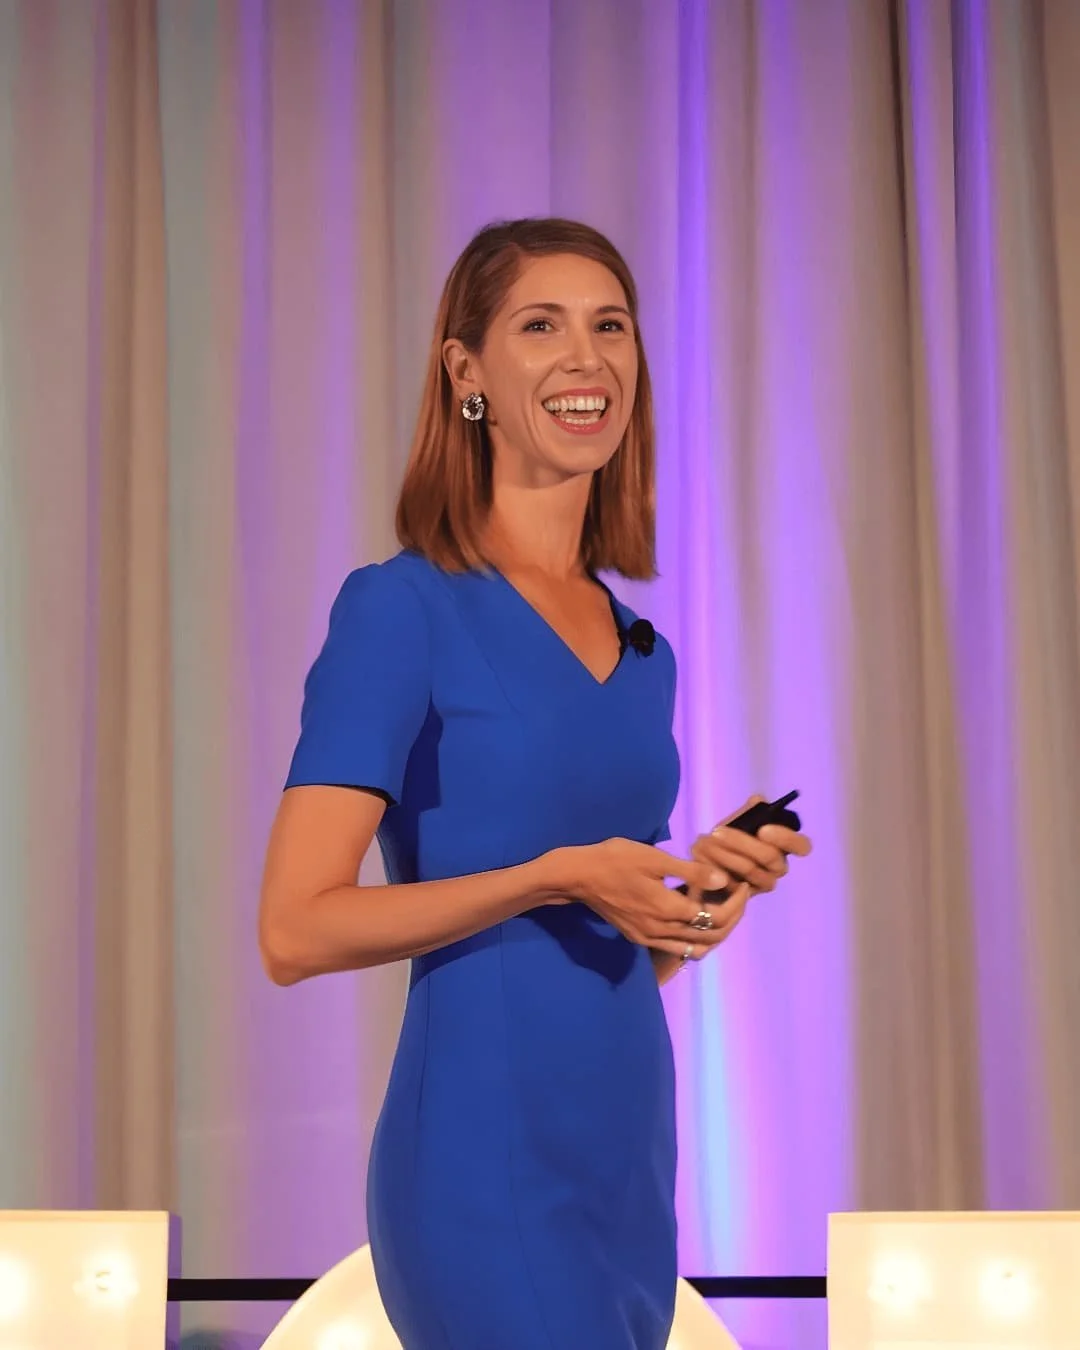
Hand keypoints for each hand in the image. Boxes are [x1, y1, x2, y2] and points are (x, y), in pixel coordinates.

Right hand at [553, 838, 737, 959]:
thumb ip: (690, 872)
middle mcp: (661, 931)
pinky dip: (693, 938)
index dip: (735, 903)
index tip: (743, 885)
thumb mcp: (654, 858)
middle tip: (739, 898)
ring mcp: (649, 938)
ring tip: (721, 909)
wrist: (578, 876)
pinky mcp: (639, 937)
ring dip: (713, 934)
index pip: (715, 917)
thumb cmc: (615, 859)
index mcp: (667, 910)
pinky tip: (694, 918)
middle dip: (731, 920)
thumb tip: (723, 880)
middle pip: (709, 938)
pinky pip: (676, 947)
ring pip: (694, 948)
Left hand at [691, 795, 812, 894]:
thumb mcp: (739, 820)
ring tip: (706, 840)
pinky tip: (703, 855)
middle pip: (770, 857)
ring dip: (724, 852)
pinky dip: (715, 865)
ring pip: (750, 869)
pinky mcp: (745, 897)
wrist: (708, 862)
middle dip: (742, 842)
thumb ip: (751, 810)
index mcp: (784, 846)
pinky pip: (732, 882)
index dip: (787, 838)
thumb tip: (757, 800)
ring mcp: (763, 884)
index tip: (763, 830)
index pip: (803, 846)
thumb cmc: (729, 837)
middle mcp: (778, 867)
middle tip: (718, 830)